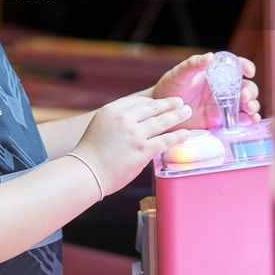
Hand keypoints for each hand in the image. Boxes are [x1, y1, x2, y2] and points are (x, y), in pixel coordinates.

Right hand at [72, 95, 192, 194]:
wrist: (87, 172)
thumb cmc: (92, 153)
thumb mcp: (100, 126)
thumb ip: (118, 120)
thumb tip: (137, 119)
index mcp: (112, 110)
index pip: (138, 101)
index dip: (153, 101)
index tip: (162, 102)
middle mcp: (124, 119)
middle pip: (153, 108)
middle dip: (169, 104)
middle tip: (180, 102)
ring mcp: (134, 135)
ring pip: (161, 122)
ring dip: (177, 115)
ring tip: (186, 112)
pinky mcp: (142, 151)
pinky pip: (165, 141)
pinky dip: (177, 136)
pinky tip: (185, 133)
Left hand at [150, 53, 261, 128]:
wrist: (161, 112)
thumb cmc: (169, 88)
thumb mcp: (179, 74)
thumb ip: (193, 64)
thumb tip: (210, 56)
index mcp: (215, 73)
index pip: (235, 67)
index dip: (245, 66)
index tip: (249, 71)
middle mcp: (222, 88)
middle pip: (245, 87)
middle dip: (250, 92)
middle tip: (245, 98)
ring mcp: (222, 105)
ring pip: (245, 104)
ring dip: (252, 106)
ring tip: (251, 110)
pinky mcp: (219, 120)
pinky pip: (237, 120)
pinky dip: (247, 121)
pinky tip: (250, 121)